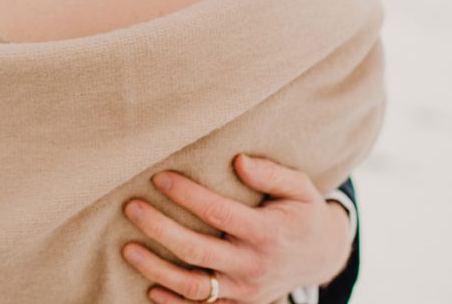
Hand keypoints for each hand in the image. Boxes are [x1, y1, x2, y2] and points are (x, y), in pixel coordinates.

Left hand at [121, 154, 351, 303]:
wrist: (322, 257)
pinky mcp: (238, 303)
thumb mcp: (300, 187)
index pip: (218, 213)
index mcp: (267, 232)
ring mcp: (244, 289)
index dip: (186, 195)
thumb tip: (239, 161)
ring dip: (157, 270)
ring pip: (193, 287)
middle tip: (132, 208)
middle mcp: (253, 265)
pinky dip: (173, 302)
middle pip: (197, 251)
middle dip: (160, 229)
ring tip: (128, 249)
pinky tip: (149, 287)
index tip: (159, 178)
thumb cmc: (303, 213)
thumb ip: (271, 173)